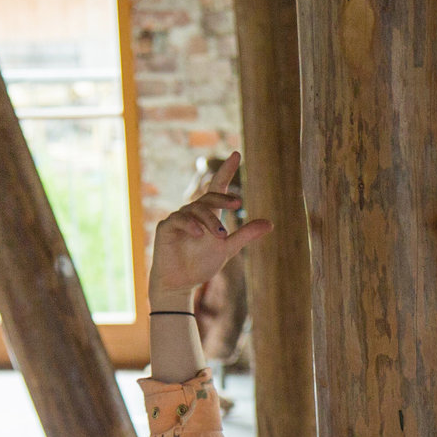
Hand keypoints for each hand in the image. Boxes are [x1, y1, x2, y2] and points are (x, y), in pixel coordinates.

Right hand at [146, 151, 271, 310]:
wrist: (180, 283)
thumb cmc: (201, 264)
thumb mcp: (227, 248)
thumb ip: (246, 234)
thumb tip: (270, 224)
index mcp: (208, 214)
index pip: (217, 187)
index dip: (226, 171)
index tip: (236, 154)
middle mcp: (193, 212)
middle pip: (209, 198)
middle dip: (223, 200)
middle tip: (238, 204)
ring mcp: (178, 218)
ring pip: (196, 210)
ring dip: (209, 220)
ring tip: (220, 236)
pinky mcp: (166, 228)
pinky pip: (178, 219)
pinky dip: (190, 225)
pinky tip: (199, 234)